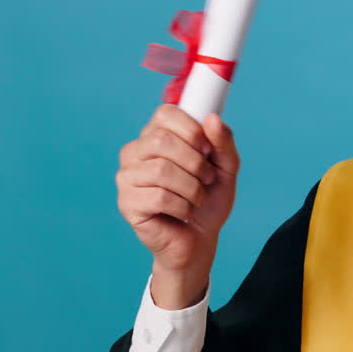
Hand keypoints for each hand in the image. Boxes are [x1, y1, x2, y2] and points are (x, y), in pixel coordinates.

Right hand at [116, 104, 239, 307]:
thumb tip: (212, 118)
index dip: (191, 129)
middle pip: (161, 140)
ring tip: (197, 198)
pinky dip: (183, 206)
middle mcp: (135, 152)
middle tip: (206, 179)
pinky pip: (158, 197)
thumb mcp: (225, 167)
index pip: (165, 113)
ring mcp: (127, 177)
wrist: (200, 238)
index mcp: (155, 135)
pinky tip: (184, 213)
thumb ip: (223, 141)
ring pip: (161, 170)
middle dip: (195, 162)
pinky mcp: (127, 203)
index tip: (207, 149)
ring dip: (192, 188)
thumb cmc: (209, 198)